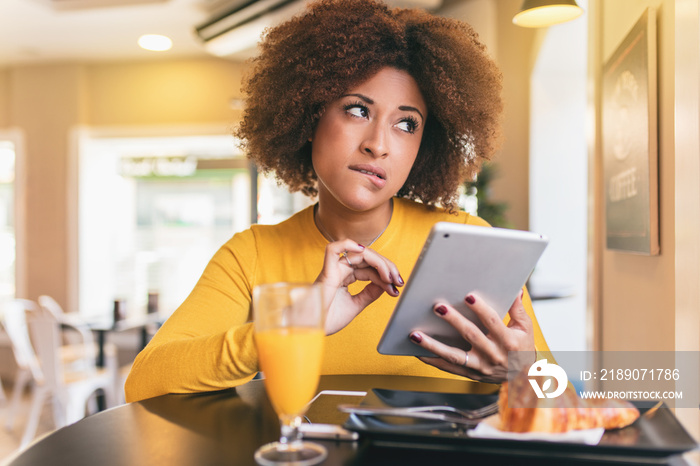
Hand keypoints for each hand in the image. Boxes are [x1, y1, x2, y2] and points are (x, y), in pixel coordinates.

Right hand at [315, 239, 403, 334]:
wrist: (311, 331)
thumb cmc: (327, 320)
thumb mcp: (356, 305)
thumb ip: (370, 293)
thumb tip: (386, 283)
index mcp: (345, 277)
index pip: (370, 269)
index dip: (385, 276)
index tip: (397, 289)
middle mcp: (339, 270)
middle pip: (368, 259)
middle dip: (386, 267)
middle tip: (398, 281)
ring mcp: (333, 269)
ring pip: (359, 253)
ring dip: (379, 262)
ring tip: (390, 276)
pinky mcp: (327, 272)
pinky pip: (333, 250)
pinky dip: (347, 244)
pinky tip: (362, 250)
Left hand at [409, 290, 535, 383]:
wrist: (522, 377)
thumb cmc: (522, 347)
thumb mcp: (525, 328)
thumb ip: (517, 309)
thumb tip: (516, 290)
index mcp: (508, 341)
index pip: (493, 322)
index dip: (481, 309)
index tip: (468, 296)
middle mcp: (493, 355)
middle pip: (471, 335)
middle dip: (454, 321)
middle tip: (438, 307)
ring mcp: (480, 366)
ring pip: (454, 356)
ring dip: (433, 345)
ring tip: (415, 334)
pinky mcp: (470, 374)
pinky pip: (448, 368)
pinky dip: (432, 360)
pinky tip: (418, 351)